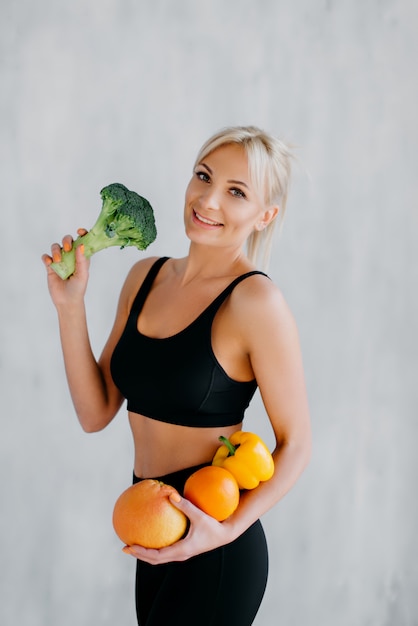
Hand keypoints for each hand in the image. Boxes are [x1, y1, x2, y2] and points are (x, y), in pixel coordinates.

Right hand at [41, 229, 89, 306]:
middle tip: (67, 248)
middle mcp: (70, 257)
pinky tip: (50, 263)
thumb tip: (81, 245)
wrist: (67, 301)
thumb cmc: (78, 288)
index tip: (80, 231)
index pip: (82, 241)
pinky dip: (47, 258)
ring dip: (56, 251)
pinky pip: (46, 257)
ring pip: (55, 247)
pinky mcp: (50, 267)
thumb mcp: (83, 274)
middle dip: (66, 241)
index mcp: (81, 257)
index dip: (82, 234)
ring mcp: (60, 261)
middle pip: (67, 240)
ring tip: (58, 261)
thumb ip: (82, 260)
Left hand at [122, 494, 236, 564]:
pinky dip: (153, 549)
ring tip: (132, 545)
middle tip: (125, 547)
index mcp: (182, 550)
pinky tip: (149, 537)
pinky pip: (164, 551)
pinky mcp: (183, 549)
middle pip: (154, 560)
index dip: (142, 552)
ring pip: (159, 558)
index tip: (130, 546)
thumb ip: (185, 506)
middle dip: (139, 555)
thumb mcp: (199, 515)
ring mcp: (181, 554)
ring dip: (145, 553)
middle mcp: (180, 555)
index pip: (157, 555)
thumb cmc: (213, 525)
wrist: (224, 534)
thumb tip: (171, 494)